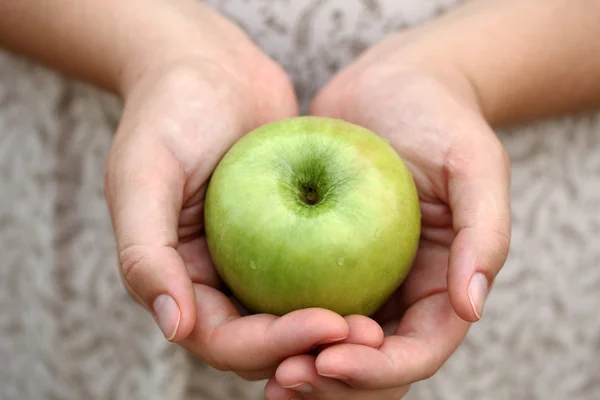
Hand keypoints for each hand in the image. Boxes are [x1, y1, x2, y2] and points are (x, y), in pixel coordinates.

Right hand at [104, 6, 351, 380]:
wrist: (209, 69)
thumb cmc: (169, 113)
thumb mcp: (142, 173)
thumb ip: (145, 253)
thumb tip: (175, 327)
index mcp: (179, 280)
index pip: (223, 338)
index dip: (274, 344)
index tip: (329, 324)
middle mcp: (217, 281)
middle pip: (266, 343)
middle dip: (314, 348)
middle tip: (370, 336)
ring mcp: (255, 263)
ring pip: (296, 317)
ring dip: (336, 331)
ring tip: (382, 325)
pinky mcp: (289, 238)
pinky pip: (318, 274)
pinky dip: (346, 288)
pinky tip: (383, 285)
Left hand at [264, 33, 510, 398]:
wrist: (390, 83)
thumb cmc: (439, 117)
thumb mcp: (474, 163)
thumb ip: (483, 233)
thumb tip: (470, 307)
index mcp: (439, 286)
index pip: (415, 351)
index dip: (376, 370)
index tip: (329, 359)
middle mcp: (396, 293)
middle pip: (368, 366)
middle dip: (331, 385)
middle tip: (284, 377)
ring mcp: (355, 280)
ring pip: (327, 347)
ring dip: (298, 367)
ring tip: (263, 368)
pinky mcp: (315, 257)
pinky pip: (293, 303)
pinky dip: (273, 326)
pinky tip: (239, 327)